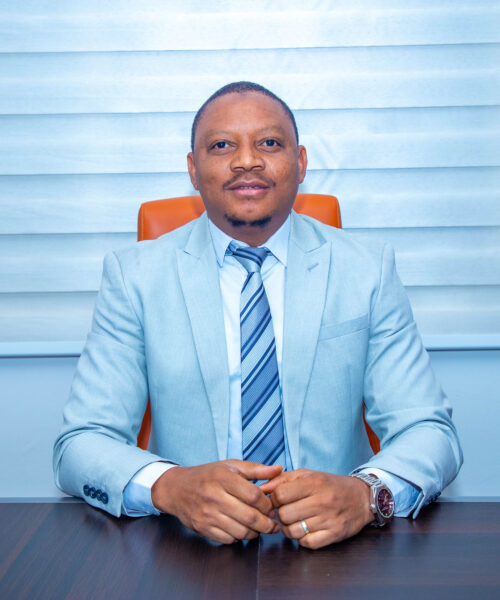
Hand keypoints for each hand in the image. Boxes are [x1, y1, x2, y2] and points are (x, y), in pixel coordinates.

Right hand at [151, 460, 281, 543]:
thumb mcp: (230, 466)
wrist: (176, 488)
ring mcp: (207, 515)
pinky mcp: (203, 528)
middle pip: (250, 517)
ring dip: (255, 532)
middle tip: (272, 523)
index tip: (271, 506)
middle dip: (266, 524)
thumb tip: (279, 469)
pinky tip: (241, 529)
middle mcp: (215, 497)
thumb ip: (256, 469)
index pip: (254, 496)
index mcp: (224, 478)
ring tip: (258, 527)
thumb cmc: (207, 475)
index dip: (267, 504)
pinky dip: (239, 537)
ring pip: (241, 531)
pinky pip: (228, 539)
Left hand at [259, 469, 372, 548]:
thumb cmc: (329, 485)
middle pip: (284, 515)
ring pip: (293, 531)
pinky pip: (307, 543)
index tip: (278, 500)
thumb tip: (261, 488)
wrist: (361, 498)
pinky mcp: (335, 535)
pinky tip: (306, 530)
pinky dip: (303, 539)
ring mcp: (329, 520)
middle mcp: (322, 501)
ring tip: (296, 520)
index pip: (280, 494)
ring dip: (290, 528)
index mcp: (314, 483)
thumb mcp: (307, 475)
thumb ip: (282, 479)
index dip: (274, 499)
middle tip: (287, 511)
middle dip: (281, 514)